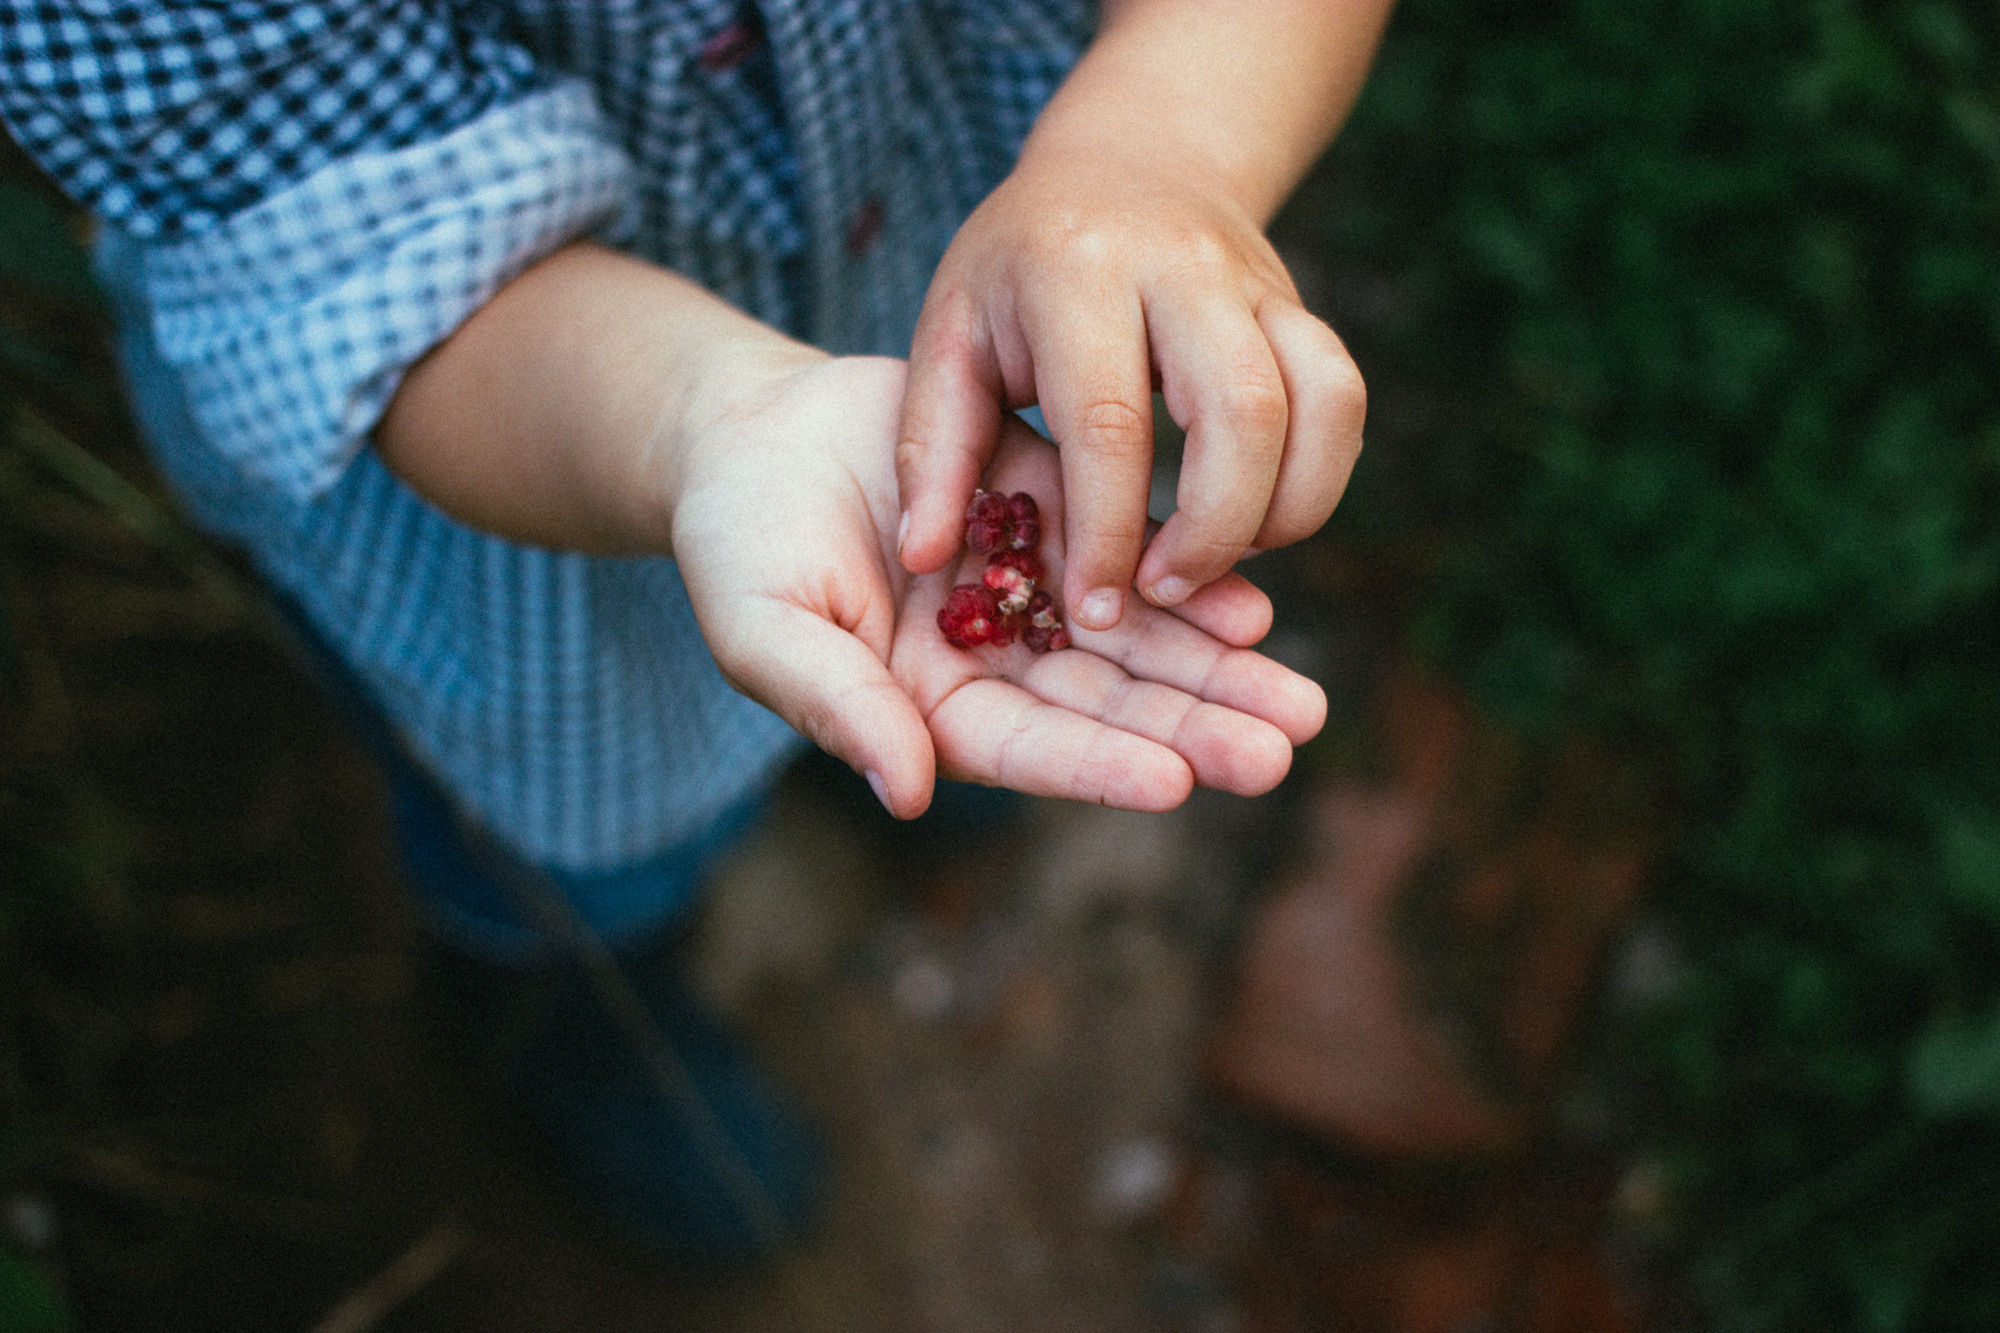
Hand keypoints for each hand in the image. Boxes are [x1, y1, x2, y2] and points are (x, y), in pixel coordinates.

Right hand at [670, 356, 1325, 817]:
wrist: (750, 432)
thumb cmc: (736, 539)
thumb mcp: (766, 624)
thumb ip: (837, 703)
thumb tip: (910, 791)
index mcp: (928, 710)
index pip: (1024, 749)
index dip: (1096, 764)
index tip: (1174, 781)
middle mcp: (994, 665)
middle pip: (1104, 708)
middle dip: (1192, 728)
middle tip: (1280, 747)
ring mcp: (1029, 592)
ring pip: (1135, 641)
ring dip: (1215, 668)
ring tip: (1298, 698)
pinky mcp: (1053, 516)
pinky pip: (1129, 552)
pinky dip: (1188, 582)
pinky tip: (1251, 609)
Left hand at [895, 138, 1366, 630]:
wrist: (1127, 163)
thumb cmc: (1019, 271)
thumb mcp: (952, 335)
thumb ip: (933, 448)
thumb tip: (923, 557)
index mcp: (1079, 274)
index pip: (1111, 422)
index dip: (1109, 532)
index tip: (1094, 609)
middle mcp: (1183, 269)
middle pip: (1242, 411)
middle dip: (1212, 531)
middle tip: (1161, 592)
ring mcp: (1257, 283)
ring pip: (1318, 403)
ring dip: (1282, 510)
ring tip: (1217, 562)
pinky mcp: (1302, 308)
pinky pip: (1344, 400)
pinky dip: (1316, 479)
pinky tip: (1256, 521)